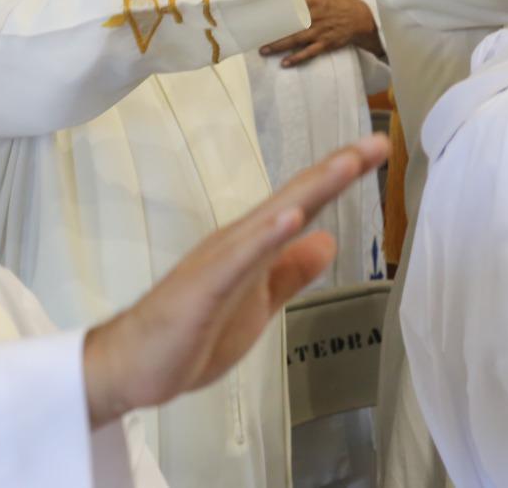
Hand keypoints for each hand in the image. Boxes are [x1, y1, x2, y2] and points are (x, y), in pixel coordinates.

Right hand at [79, 134, 390, 426]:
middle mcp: (239, 242)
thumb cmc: (192, 334)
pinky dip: (266, 237)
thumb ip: (290, 272)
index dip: (340, 176)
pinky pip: (238, 259)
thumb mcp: (258, 303)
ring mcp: (221, 261)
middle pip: (295, 198)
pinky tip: (291, 219)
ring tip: (345, 164)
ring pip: (272, 218)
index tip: (377, 148)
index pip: (304, 203)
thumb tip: (327, 238)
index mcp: (254, 246)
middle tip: (377, 141)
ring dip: (310, 189)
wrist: (131, 367)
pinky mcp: (204, 288)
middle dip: (337, 169)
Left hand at [259, 0, 382, 66]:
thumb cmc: (341, 2)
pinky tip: (285, 63)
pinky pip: (308, 53)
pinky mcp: (325, 44)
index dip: (277, 10)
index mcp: (314, 2)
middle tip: (256, 36)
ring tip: (264, 50)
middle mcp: (315, 17)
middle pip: (290, 25)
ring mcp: (319, 32)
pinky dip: (297, 58)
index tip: (261, 13)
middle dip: (273, 31)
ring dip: (279, 46)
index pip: (291, 5)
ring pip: (296, 40)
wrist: (361, 19)